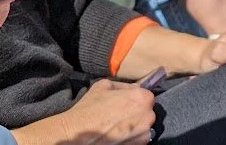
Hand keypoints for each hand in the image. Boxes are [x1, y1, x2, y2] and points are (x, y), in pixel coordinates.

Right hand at [12, 79, 154, 144]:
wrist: (77, 134)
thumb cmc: (90, 108)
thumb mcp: (104, 85)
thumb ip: (123, 85)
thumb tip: (133, 87)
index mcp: (142, 98)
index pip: (146, 96)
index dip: (135, 99)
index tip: (125, 103)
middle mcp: (148, 116)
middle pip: (147, 112)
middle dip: (137, 113)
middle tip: (120, 115)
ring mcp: (144, 134)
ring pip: (144, 127)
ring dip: (135, 127)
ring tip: (117, 127)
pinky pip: (138, 140)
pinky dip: (130, 138)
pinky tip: (117, 136)